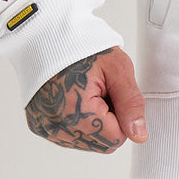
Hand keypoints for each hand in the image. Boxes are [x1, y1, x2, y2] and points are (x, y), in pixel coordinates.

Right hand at [25, 46, 147, 151]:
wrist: (51, 34)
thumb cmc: (84, 47)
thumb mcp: (117, 69)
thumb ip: (131, 104)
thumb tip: (139, 135)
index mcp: (76, 116)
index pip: (116, 138)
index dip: (122, 115)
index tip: (114, 92)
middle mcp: (56, 128)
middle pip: (100, 143)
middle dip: (108, 120)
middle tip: (101, 90)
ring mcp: (45, 128)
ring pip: (85, 141)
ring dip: (92, 122)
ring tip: (86, 91)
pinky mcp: (39, 125)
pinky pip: (67, 135)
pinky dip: (76, 120)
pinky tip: (74, 96)